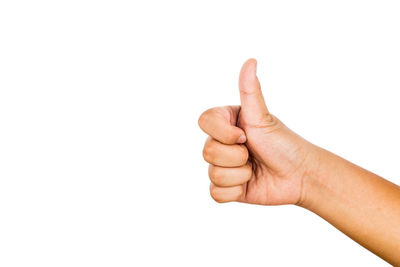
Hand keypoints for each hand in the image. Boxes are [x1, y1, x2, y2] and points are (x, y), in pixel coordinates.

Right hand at [198, 59, 318, 204]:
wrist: (300, 176)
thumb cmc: (283, 143)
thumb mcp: (263, 117)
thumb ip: (250, 91)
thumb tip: (250, 60)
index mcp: (227, 123)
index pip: (204, 122)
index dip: (223, 132)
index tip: (245, 135)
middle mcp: (222, 143)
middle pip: (207, 151)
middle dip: (237, 156)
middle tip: (254, 154)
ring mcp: (223, 166)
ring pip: (213, 173)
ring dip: (240, 174)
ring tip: (254, 169)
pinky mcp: (226, 188)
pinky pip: (216, 193)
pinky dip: (235, 191)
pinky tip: (249, 184)